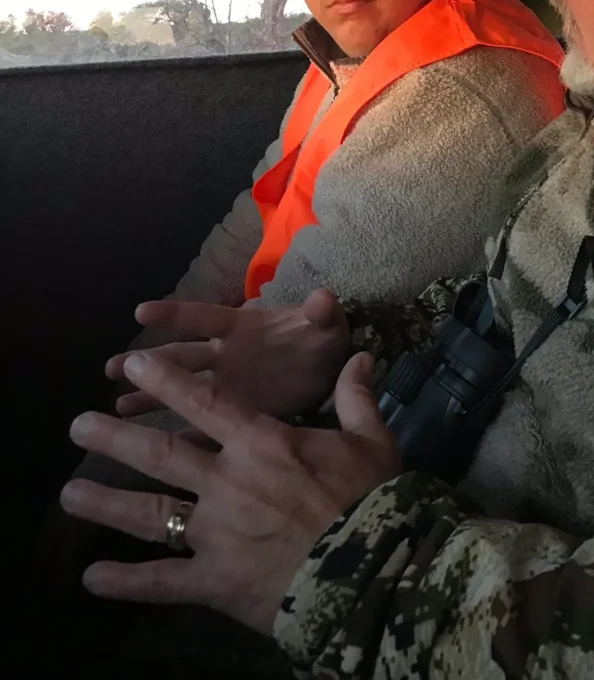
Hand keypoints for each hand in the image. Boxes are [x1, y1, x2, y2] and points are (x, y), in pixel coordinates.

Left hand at [60, 348, 398, 634]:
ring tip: (69, 494)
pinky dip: (126, 582)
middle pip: (161, 454)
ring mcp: (216, 533)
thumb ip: (357, 398)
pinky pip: (161, 582)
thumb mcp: (372, 441)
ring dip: (106, 503)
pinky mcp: (214, 581)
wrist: (372, 571)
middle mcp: (227, 481)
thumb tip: (362, 356)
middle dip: (116, 438)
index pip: (205, 401)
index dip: (166, 379)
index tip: (132, 364)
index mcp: (262, 443)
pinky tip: (92, 579)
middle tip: (77, 426)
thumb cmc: (370, 499)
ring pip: (150, 514)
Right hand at [108, 289, 350, 419]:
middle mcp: (226, 355)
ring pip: (181, 390)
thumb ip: (321, 312)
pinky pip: (200, 424)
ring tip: (117, 406)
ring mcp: (227, 386)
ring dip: (151, 396)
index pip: (205, 318)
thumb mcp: (325, 324)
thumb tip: (324, 298)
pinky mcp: (235, 414)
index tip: (141, 312)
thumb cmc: (321, 340)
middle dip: (149, 361)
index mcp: (243, 328)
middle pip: (181, 356)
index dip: (175, 314)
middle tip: (112, 366)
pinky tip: (152, 445)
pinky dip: (179, 434)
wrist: (331, 370)